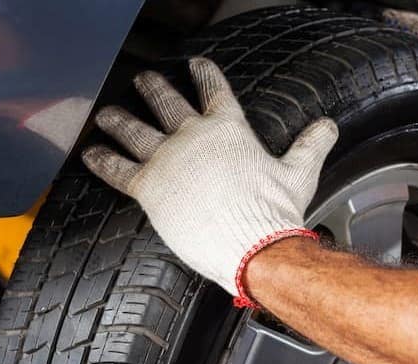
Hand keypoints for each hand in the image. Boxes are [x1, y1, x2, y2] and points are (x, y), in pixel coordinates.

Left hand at [81, 57, 337, 305]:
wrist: (251, 246)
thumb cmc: (274, 213)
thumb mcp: (300, 173)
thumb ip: (310, 145)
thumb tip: (328, 126)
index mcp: (228, 128)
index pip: (213, 90)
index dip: (204, 75)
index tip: (196, 64)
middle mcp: (192, 136)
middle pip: (166, 102)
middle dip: (154, 87)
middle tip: (145, 79)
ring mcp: (167, 159)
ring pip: (135, 130)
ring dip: (119, 119)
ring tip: (107, 113)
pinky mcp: (147, 187)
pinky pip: (117, 168)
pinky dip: (101, 159)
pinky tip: (90, 152)